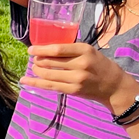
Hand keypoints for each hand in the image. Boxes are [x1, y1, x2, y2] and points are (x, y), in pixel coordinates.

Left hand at [24, 43, 138, 112]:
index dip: (41, 49)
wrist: (114, 85)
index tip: (31, 49)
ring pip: (48, 74)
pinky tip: (25, 80)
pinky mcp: (73, 90)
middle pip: (50, 61)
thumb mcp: (89, 52)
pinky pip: (49, 86)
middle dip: (37, 60)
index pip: (58, 49)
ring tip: (34, 67)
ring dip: (36, 70)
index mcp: (85, 50)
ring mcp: (76, 79)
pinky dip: (35, 82)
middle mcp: (81, 64)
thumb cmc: (99, 65)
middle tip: (34, 58)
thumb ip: (71, 50)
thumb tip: (47, 48)